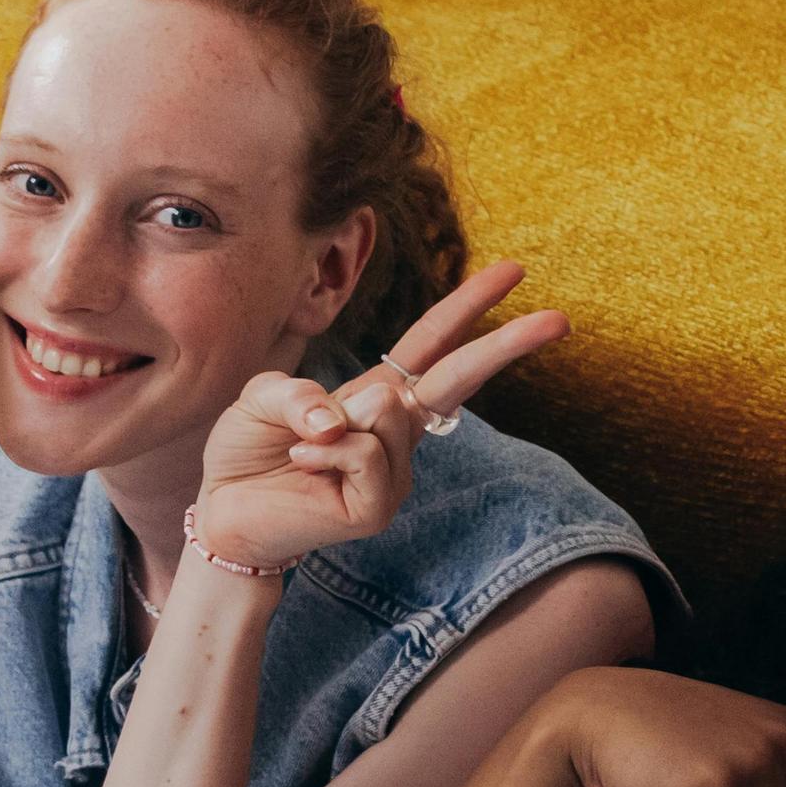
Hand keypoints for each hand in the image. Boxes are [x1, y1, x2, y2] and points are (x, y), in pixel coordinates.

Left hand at [187, 263, 563, 575]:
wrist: (224, 514)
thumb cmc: (246, 452)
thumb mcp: (264, 396)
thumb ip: (303, 391)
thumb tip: (356, 417)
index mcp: (376, 397)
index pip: (432, 345)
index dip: (469, 307)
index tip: (513, 271)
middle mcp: (395, 433)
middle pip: (459, 377)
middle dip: (507, 345)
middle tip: (562, 319)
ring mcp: (393, 473)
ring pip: (391, 413)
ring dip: (339, 418)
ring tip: (303, 445)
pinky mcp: (377, 507)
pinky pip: (363, 453)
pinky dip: (324, 450)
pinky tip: (303, 464)